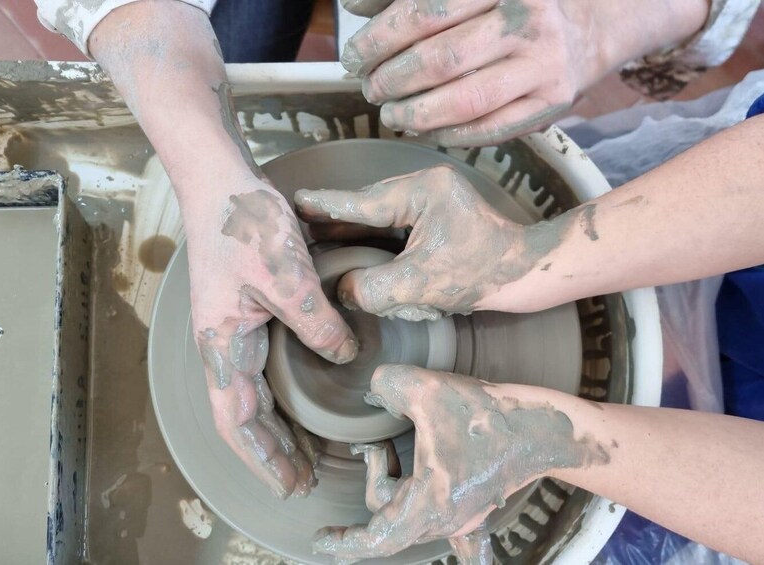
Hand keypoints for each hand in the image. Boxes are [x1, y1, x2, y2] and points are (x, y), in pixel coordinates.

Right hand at [186, 176, 358, 499]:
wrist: (222, 181)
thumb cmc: (245, 225)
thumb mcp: (289, 279)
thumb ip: (319, 324)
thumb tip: (347, 355)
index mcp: (222, 342)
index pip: (237, 419)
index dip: (262, 456)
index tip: (290, 481)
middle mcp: (223, 343)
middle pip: (243, 414)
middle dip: (271, 451)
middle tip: (303, 478)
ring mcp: (232, 328)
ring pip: (252, 393)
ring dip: (274, 426)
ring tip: (300, 452)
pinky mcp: (246, 311)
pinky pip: (260, 366)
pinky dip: (278, 392)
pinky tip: (297, 397)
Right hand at [294, 164, 572, 318]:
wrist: (525, 272)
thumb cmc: (481, 274)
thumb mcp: (420, 286)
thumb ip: (374, 288)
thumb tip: (344, 290)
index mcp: (420, 192)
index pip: (361, 203)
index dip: (325, 206)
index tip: (295, 201)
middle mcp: (424, 185)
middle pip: (366, 205)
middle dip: (335, 218)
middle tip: (299, 225)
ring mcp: (431, 196)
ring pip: (378, 213)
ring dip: (354, 227)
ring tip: (318, 234)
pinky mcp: (436, 211)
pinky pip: (394, 221)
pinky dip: (374, 234)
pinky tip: (355, 244)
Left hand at [312, 364, 610, 560]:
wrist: (542, 428)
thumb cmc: (487, 416)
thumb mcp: (428, 390)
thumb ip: (389, 385)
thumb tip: (373, 389)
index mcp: (427, 505)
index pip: (375, 540)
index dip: (344, 542)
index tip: (320, 540)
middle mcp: (444, 520)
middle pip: (390, 513)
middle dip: (375, 478)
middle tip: (375, 444)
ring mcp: (463, 516)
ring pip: (412, 515)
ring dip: (396, 489)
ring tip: (392, 451)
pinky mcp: (477, 503)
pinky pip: (456, 532)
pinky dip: (446, 534)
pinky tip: (451, 537)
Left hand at [340, 0, 708, 145]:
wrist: (588, 28)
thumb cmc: (511, 6)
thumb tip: (357, 8)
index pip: (424, 11)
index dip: (379, 39)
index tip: (354, 57)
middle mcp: (526, 19)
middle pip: (440, 59)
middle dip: (392, 80)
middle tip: (370, 89)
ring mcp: (543, 64)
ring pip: (465, 102)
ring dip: (415, 115)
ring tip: (392, 114)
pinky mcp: (551, 104)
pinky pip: (488, 130)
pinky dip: (447, 135)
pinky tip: (424, 130)